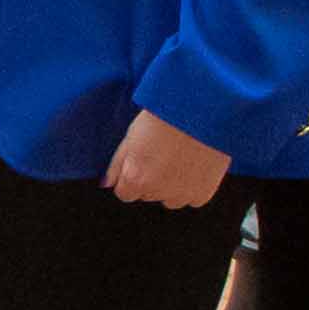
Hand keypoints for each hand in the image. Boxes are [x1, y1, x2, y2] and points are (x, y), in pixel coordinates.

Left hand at [103, 113, 232, 206]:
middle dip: (151, 179)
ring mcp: (181, 195)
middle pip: (147, 194)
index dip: (131, 176)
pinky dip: (192, 186)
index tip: (141, 161)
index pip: (125, 193)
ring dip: (171, 186)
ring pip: (170, 199)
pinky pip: (192, 198)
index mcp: (135, 179)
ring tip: (179, 158)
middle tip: (162, 154)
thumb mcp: (131, 137)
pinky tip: (194, 164)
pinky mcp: (202, 195)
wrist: (200, 110)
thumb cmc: (163, 118)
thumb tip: (107, 184)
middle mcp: (157, 192)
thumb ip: (117, 164)